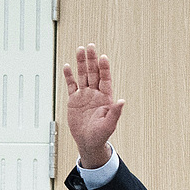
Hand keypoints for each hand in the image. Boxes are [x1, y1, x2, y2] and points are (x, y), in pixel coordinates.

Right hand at [62, 44, 124, 168]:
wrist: (88, 142)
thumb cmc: (100, 135)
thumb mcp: (109, 125)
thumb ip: (115, 112)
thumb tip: (122, 101)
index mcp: (105, 98)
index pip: (105, 79)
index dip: (104, 68)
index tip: (103, 57)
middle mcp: (95, 94)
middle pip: (93, 73)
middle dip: (92, 60)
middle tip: (91, 46)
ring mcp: (84, 96)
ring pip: (82, 76)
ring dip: (81, 63)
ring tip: (80, 50)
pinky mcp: (74, 100)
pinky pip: (71, 85)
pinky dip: (69, 76)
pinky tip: (67, 66)